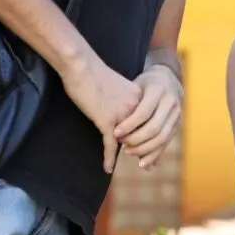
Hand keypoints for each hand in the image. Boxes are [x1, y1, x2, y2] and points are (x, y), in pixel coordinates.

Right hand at [60, 54, 144, 173]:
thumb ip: (124, 101)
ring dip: (128, 153)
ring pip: (128, 141)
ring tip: (128, 161)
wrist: (81, 66)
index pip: (149, 122)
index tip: (153, 150)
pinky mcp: (106, 120)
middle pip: (142, 133)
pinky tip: (108, 168)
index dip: (150, 138)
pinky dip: (109, 158)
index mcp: (139, 97)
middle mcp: (134, 106)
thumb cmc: (94, 75)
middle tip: (145, 162)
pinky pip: (110, 145)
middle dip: (143, 149)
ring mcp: (121, 114)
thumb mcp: (116, 88)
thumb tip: (123, 117)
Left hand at [113, 65, 183, 169]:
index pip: (144, 112)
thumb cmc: (144, 86)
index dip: (129, 125)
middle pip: (154, 128)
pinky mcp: (178, 124)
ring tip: (127, 152)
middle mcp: (171, 102)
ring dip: (144, 150)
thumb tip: (114, 128)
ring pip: (162, 138)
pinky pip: (166, 143)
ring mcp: (177, 114)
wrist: (167, 80)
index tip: (114, 133)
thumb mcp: (135, 88)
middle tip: (121, 145)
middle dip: (135, 140)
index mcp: (159, 90)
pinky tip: (142, 163)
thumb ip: (128, 105)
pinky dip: (154, 154)